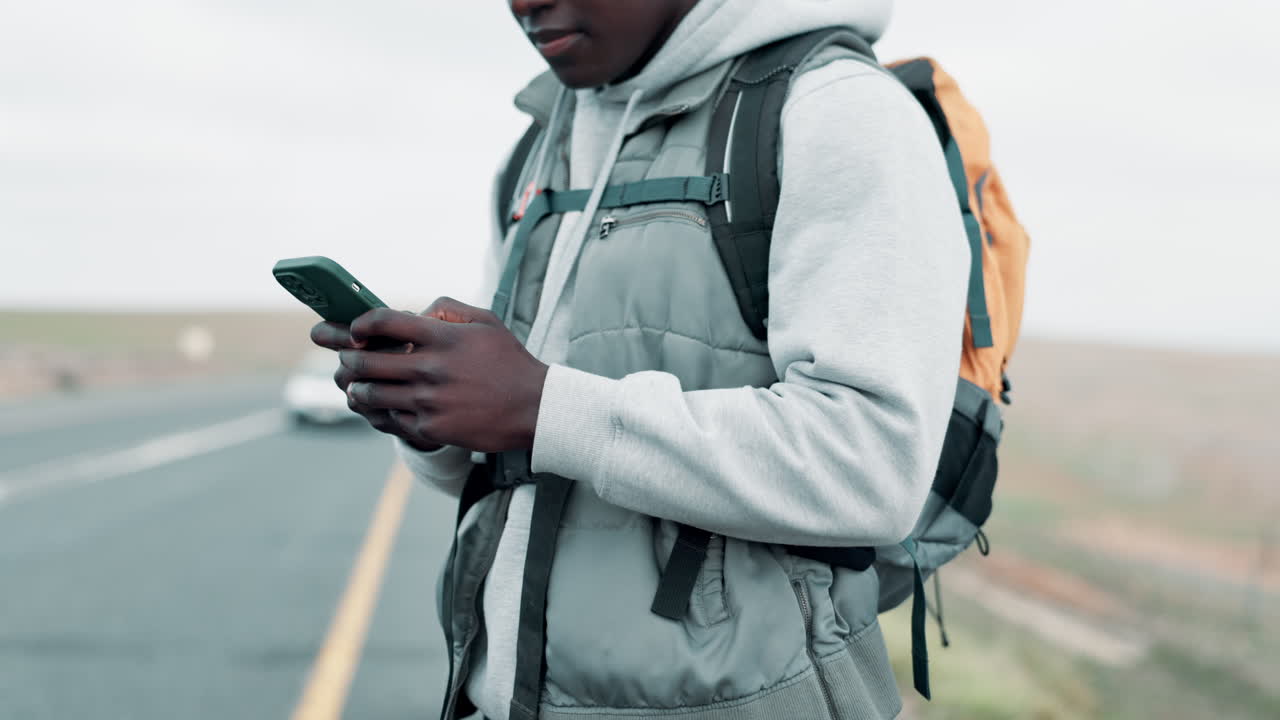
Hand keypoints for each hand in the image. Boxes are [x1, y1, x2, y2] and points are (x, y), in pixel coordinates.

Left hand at [315, 298, 549, 453]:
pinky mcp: (431, 428)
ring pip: (369, 394)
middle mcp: (430, 368)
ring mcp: (428, 400)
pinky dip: (377, 412)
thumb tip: (415, 312)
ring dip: (355, 388)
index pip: (382, 321)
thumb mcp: (485, 322)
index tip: (353, 330)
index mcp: (441, 337)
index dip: (358, 324)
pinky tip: (376, 407)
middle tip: (342, 358)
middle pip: (365, 361)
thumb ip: (447, 309)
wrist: (534, 408)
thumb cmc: (509, 362)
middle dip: (346, 358)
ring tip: (354, 385)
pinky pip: (388, 419)